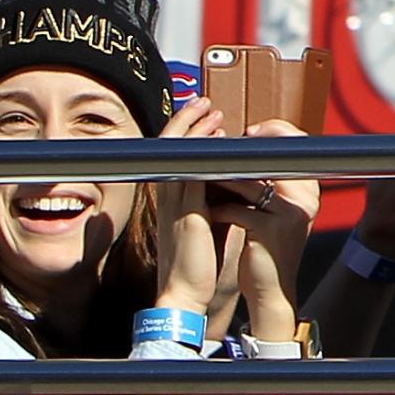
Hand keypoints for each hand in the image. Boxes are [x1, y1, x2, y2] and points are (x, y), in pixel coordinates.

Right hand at [149, 99, 229, 315]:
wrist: (185, 292)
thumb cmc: (197, 260)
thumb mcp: (203, 221)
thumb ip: (209, 198)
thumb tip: (225, 178)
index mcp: (172, 199)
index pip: (172, 155)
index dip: (185, 131)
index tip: (204, 115)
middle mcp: (168, 197)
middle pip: (169, 147)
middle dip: (187, 120)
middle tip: (206, 103)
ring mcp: (175, 205)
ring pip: (177, 156)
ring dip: (196, 130)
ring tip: (213, 112)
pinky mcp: (187, 214)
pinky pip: (192, 176)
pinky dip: (202, 155)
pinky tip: (217, 142)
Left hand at [218, 121, 320, 341]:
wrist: (271, 291)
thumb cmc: (266, 249)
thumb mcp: (275, 213)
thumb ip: (270, 183)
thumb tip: (246, 150)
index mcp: (309, 189)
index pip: (296, 144)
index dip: (270, 132)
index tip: (245, 136)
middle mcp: (306, 198)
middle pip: (273, 157)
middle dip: (240, 154)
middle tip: (217, 155)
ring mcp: (290, 214)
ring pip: (249, 181)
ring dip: (222, 180)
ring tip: (205, 179)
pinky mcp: (270, 231)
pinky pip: (237, 209)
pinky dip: (218, 209)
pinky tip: (209, 212)